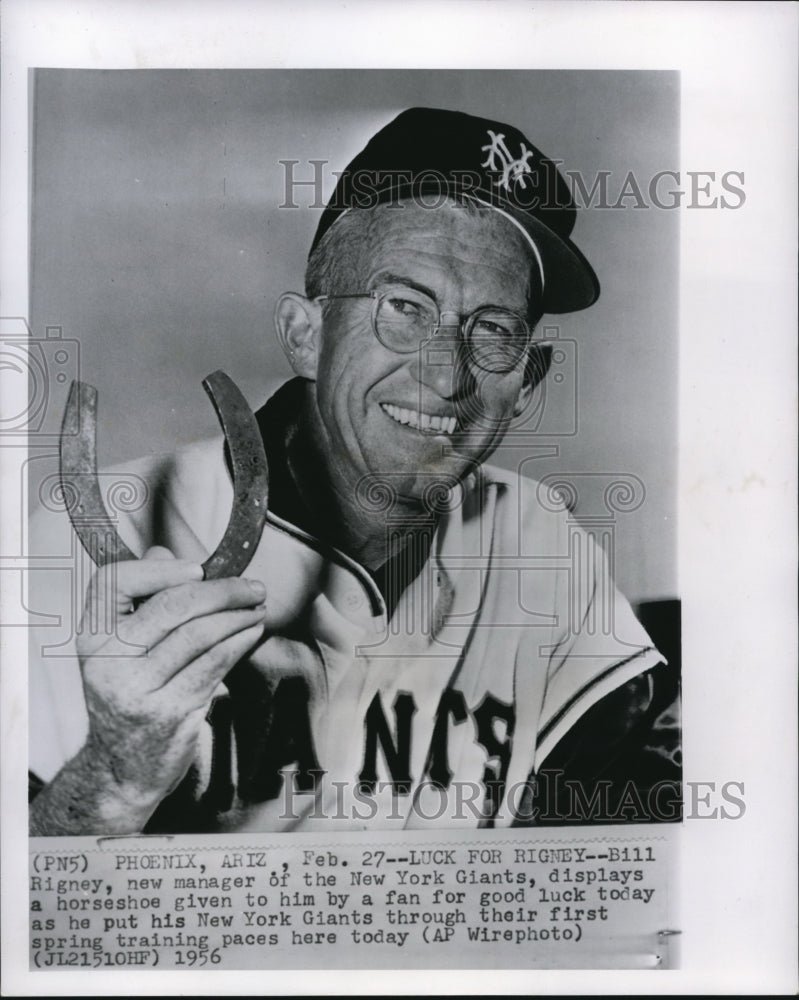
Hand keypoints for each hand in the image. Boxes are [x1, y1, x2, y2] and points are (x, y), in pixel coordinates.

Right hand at [35, 546, 266, 832]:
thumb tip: (165, 553)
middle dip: (222, 591)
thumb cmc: (131, 697)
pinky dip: (238, 643)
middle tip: (252, 587)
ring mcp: (134, 689)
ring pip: (198, 634)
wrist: (121, 768)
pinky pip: (212, 665)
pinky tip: (252, 634)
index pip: (115, 580)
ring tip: (258, 608)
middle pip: (171, 605)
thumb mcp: (122, 649)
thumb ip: (142, 600)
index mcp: (92, 635)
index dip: (160, 568)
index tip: (198, 567)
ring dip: (238, 616)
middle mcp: (106, 660)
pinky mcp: (167, 712)